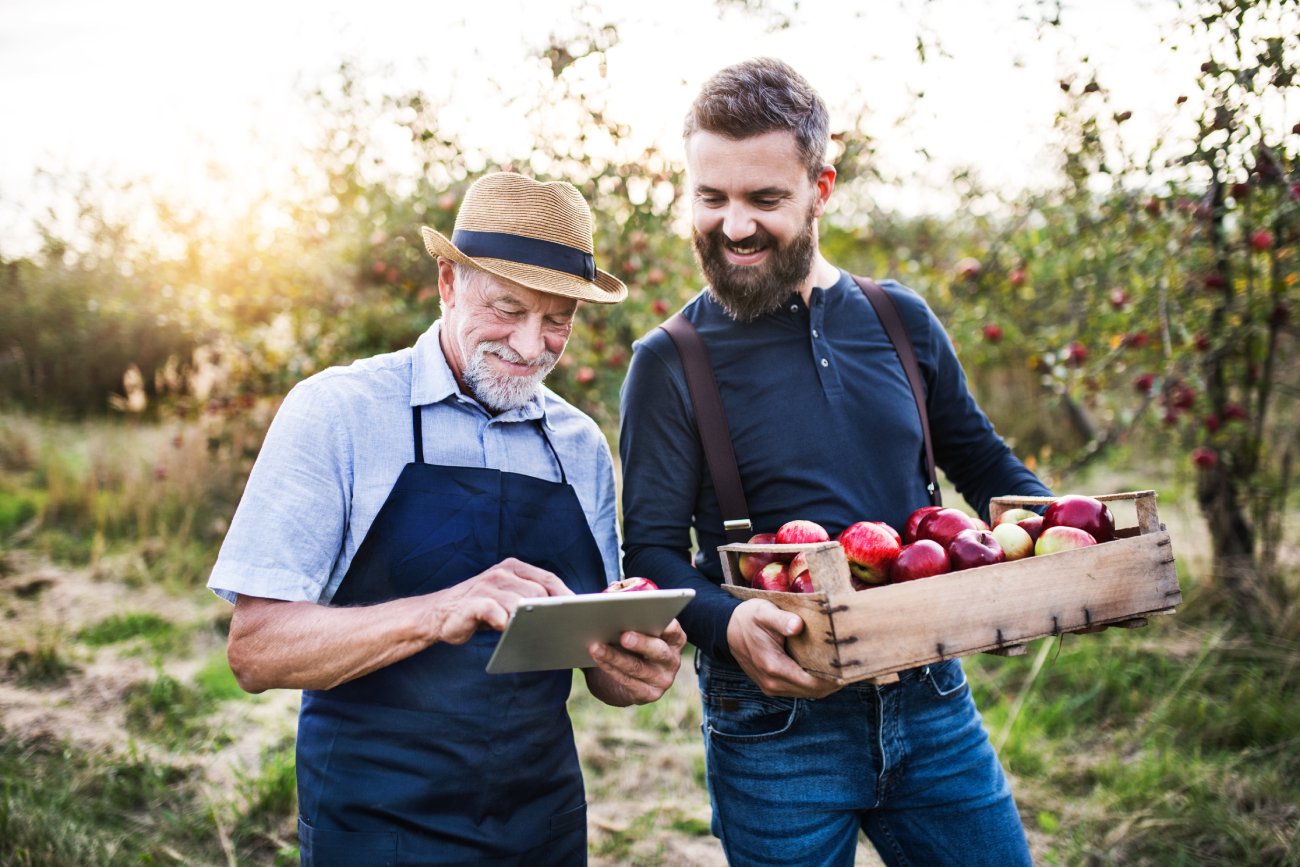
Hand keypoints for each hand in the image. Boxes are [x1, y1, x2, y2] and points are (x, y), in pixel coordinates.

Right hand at [427, 558, 571, 644]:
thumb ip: (528, 600)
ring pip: (520, 602)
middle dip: (551, 612)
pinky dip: (504, 621)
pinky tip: (508, 630)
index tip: (581, 611)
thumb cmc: (480, 609)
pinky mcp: (473, 602)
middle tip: (561, 629)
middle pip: (538, 592)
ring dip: (530, 619)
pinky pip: (494, 611)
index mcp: (514, 568)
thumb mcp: (506, 598)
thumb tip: (563, 615)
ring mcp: (487, 585)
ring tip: (539, 633)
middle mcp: (502, 573)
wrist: (438, 614)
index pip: (548, 579)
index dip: (567, 595)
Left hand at [584, 619, 686, 705]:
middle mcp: (672, 660)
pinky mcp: (648, 694)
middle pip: (659, 651)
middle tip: (623, 634)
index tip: (650, 614)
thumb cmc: (628, 642)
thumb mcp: (634, 627)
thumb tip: (613, 595)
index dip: (664, 623)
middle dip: (641, 642)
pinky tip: (597, 659)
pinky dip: (610, 669)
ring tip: (596, 646)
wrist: (623, 677)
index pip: (673, 630)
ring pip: (639, 668)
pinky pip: (628, 682)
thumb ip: (630, 613)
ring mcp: (663, 680)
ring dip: (615, 657)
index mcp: (674, 638)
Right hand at [726, 598, 839, 698]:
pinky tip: (824, 669)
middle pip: (813, 691)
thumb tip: (797, 626)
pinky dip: (814, 683)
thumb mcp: (763, 612)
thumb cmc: (748, 618)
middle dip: (834, 682)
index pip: (812, 683)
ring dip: (825, 684)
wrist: (727, 629)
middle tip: (853, 667)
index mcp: (773, 666)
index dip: (833, 679)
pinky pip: (799, 689)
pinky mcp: (773, 685)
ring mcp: (772, 686)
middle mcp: (772, 682)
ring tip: (842, 668)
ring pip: (808, 692)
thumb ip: (780, 620)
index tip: (850, 667)